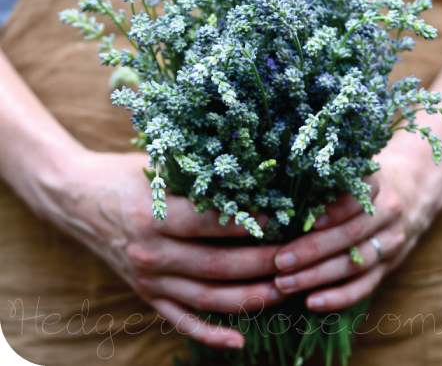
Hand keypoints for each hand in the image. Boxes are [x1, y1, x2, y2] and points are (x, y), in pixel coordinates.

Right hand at [33, 149, 282, 348]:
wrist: (76, 197)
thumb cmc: (125, 175)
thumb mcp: (160, 167)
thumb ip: (201, 177)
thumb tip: (256, 175)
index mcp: (155, 216)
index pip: (211, 225)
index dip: (249, 225)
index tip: (282, 221)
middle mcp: (152, 252)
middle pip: (218, 266)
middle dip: (263, 265)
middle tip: (298, 261)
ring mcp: (148, 279)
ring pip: (207, 298)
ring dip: (250, 298)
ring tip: (286, 291)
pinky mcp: (146, 294)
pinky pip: (181, 320)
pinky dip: (210, 334)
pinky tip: (240, 340)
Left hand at [272, 147, 432, 311]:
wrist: (407, 199)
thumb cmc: (356, 186)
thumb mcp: (347, 175)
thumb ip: (320, 183)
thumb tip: (268, 197)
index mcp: (376, 184)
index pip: (357, 197)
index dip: (334, 210)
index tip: (308, 220)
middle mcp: (388, 212)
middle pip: (350, 234)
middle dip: (312, 250)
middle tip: (279, 262)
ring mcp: (391, 241)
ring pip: (355, 263)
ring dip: (317, 276)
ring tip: (284, 284)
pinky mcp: (388, 266)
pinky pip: (365, 286)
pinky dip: (338, 297)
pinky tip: (312, 303)